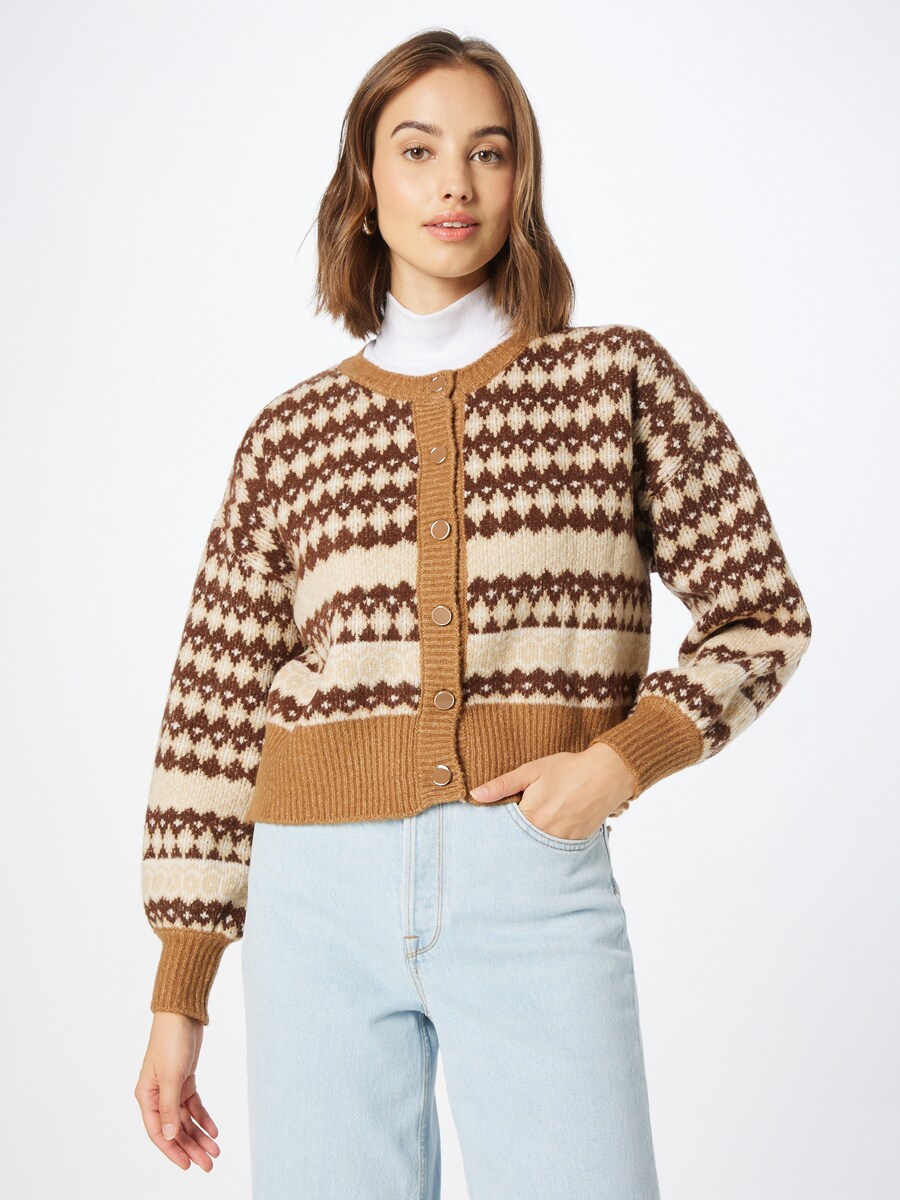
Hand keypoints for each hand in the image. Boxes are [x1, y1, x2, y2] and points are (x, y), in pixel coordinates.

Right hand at [134, 1011, 219, 1171]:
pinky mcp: (184, 1080)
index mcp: (146, 1096)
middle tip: (208, 1164)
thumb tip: (170, 1136)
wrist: (183, 1013)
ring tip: (215, 1151)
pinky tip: (214, 1130)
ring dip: (200, 1135)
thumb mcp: (171, 1076)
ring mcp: (171, 1088)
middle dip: (191, 1147)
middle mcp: (157, 1095)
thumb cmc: (171, 1040)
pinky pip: (194, 1105)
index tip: (187, 1165)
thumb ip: (170, 1107)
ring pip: (186, 1119)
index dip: (173, 1151)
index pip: (159, 1132)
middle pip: (175, 1129)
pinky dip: (204, 1117)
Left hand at [468, 743, 636, 838]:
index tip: (485, 832)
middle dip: (509, 842)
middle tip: (503, 839)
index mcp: (530, 816)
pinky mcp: (576, 844)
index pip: (502, 832)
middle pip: (518, 844)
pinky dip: (546, 847)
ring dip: (528, 846)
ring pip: (536, 851)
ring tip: (525, 839)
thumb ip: (502, 785)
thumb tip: (475, 794)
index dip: (494, 831)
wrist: (606, 774)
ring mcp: (562, 842)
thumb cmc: (567, 769)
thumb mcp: (531, 771)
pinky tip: (543, 838)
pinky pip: (555, 852)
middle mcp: (545, 834)